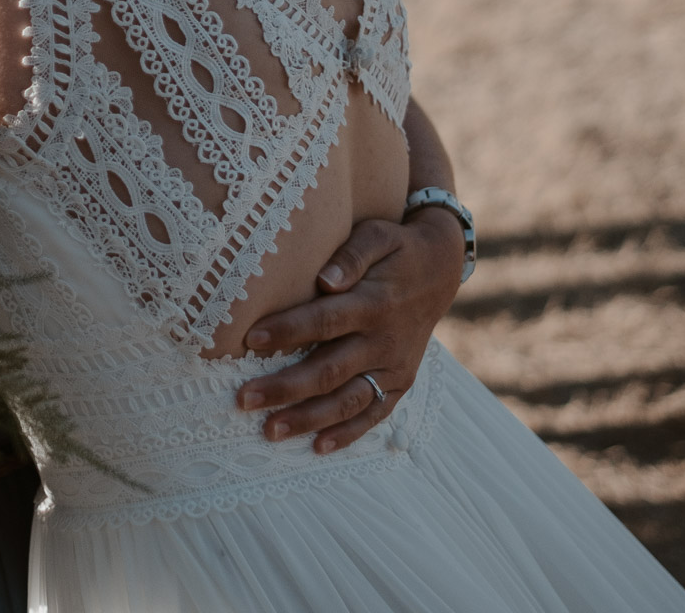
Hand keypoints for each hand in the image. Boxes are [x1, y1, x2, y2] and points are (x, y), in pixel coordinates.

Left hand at [234, 211, 462, 453]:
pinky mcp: (401, 382)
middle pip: (330, 369)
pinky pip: (375, 413)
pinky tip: (317, 447)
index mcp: (375, 303)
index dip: (288, 331)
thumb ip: (351, 255)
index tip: (249, 339)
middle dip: (286, 388)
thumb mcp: (378, 236)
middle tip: (244, 399)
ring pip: (348, 400)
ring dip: (309, 419)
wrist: (440, 269)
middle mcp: (385, 340)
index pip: (325, 321)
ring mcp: (395, 366)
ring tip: (270, 431)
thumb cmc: (395, 248)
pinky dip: (348, 433)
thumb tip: (325, 281)